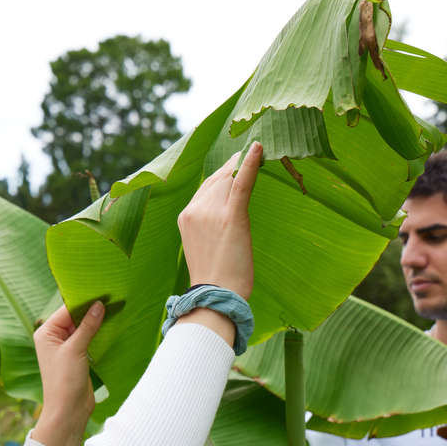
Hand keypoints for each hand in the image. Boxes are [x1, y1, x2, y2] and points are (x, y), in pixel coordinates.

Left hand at [32, 301, 104, 445]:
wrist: (68, 411)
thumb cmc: (64, 381)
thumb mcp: (75, 350)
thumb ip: (87, 327)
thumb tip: (99, 305)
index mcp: (46, 333)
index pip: (66, 310)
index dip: (84, 301)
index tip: (102, 291)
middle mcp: (54, 338)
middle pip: (75, 316)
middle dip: (92, 310)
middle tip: (112, 298)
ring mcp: (66, 347)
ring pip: (83, 327)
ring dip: (97, 321)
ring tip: (115, 308)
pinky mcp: (78, 356)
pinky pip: (89, 338)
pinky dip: (98, 333)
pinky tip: (111, 325)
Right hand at [178, 141, 260, 299]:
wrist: (215, 296)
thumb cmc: (216, 280)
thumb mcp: (205, 246)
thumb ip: (210, 225)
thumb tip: (226, 217)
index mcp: (186, 216)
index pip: (207, 186)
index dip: (225, 173)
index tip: (237, 163)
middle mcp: (195, 209)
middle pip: (219, 179)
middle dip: (236, 167)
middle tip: (254, 153)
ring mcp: (210, 212)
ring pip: (230, 178)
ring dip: (244, 165)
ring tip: (260, 152)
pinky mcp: (230, 216)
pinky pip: (241, 183)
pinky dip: (250, 164)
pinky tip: (259, 149)